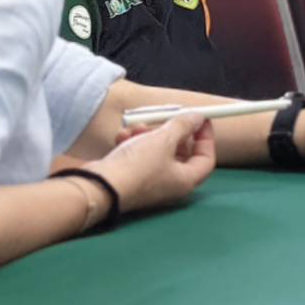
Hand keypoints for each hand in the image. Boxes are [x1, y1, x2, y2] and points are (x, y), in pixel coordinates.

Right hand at [87, 113, 215, 213]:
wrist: (98, 187)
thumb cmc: (137, 166)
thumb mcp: (164, 140)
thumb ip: (183, 126)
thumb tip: (198, 118)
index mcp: (185, 180)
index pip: (206, 159)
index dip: (206, 137)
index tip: (200, 119)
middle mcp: (169, 185)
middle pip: (179, 153)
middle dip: (171, 132)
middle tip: (165, 118)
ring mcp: (148, 183)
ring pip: (155, 151)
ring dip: (147, 134)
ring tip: (137, 127)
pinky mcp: (129, 178)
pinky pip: (136, 157)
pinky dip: (131, 143)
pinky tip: (122, 136)